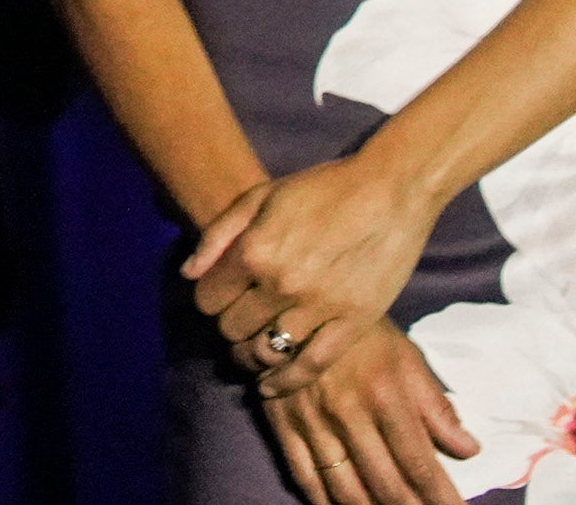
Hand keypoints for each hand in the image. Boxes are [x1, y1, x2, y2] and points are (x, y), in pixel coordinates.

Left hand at [184, 153, 440, 372]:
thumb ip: (218, 236)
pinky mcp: (353, 324)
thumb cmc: (321, 189)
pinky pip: (310, 366)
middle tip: (239, 319)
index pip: (207, 299)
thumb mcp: (259, 197)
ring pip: (265, 352)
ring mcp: (318, 308)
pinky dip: (285, 381)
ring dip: (251, 355)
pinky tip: (269, 385)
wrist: (389, 193)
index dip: (209, 300)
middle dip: (228, 325)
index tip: (219, 297)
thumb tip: (187, 274)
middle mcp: (281, 284)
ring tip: (251, 349)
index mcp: (254, 251)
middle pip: (232, 329)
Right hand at [252, 313, 478, 504]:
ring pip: (345, 489)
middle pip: (386, 485)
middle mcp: (349, 415)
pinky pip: (305, 476)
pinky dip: (325, 503)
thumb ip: (437, 407)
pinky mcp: (283, 425)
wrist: (292, 303)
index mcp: (386, 396)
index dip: (442, 499)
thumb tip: (470, 450)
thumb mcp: (406, 358)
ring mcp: (312, 423)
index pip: (419, 465)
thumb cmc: (360, 333)